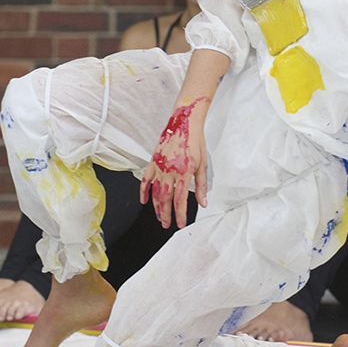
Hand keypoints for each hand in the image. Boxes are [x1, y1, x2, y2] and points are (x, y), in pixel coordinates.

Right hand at [140, 97, 209, 228]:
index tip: (180, 224)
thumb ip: (202, 186)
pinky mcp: (153, 161)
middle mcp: (170, 170)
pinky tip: (144, 201)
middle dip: (166, 214)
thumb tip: (203, 203)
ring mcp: (159, 166)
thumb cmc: (196, 141)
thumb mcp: (203, 164)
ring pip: (155, 192)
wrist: (184, 122)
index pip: (180, 199)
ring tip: (159, 216)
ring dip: (156, 206)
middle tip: (167, 225)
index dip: (180, 214)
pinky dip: (143, 191)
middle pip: (166, 199)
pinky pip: (146, 179)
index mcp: (184, 172)